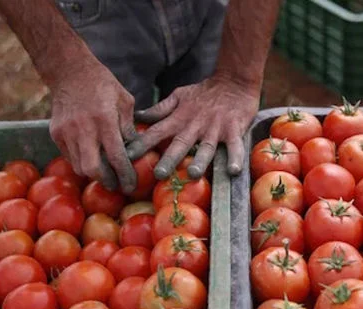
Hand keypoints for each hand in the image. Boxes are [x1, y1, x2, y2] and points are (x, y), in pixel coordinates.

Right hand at [49, 62, 137, 193]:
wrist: (70, 71)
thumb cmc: (102, 85)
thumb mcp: (125, 101)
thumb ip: (129, 128)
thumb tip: (134, 151)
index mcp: (104, 120)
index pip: (116, 157)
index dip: (125, 175)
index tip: (131, 185)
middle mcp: (83, 129)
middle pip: (93, 170)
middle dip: (106, 181)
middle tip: (116, 184)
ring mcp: (67, 132)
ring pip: (79, 167)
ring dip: (94, 173)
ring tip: (105, 172)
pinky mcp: (56, 134)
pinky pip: (69, 157)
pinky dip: (81, 162)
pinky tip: (91, 157)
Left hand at [126, 75, 259, 179]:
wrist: (234, 81)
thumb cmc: (204, 93)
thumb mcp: (179, 96)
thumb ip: (160, 109)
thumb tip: (138, 116)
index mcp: (179, 118)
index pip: (156, 132)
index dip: (141, 144)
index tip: (127, 157)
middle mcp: (195, 125)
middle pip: (180, 144)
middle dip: (169, 159)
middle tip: (159, 174)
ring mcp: (215, 128)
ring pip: (206, 147)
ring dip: (200, 160)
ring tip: (194, 174)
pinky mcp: (234, 130)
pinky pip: (235, 146)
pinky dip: (235, 158)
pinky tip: (233, 170)